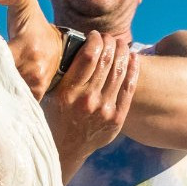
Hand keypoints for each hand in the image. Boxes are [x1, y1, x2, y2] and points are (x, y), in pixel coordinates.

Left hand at [0, 0, 62, 99]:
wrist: (57, 47)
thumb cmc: (33, 24)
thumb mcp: (24, 3)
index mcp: (27, 47)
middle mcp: (33, 69)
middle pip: (1, 80)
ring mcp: (36, 84)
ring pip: (8, 93)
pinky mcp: (37, 94)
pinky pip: (18, 102)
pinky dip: (6, 101)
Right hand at [41, 32, 138, 182]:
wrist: (66, 150)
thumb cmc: (56, 117)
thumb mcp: (52, 95)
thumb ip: (64, 74)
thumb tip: (77, 45)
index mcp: (69, 92)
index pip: (89, 55)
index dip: (96, 39)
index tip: (95, 35)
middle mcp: (88, 100)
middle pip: (107, 59)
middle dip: (110, 42)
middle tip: (110, 37)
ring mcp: (104, 110)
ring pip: (120, 71)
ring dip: (123, 51)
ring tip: (121, 43)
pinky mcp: (116, 118)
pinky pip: (129, 88)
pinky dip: (133, 69)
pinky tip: (133, 57)